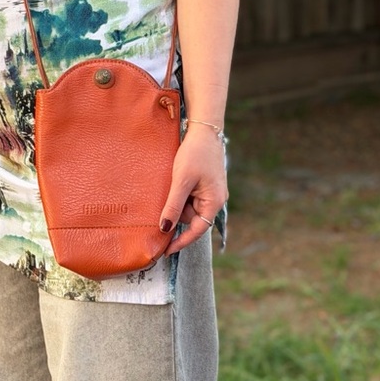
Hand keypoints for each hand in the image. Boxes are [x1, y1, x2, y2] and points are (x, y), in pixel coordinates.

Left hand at [159, 121, 227, 254]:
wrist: (204, 129)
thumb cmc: (195, 153)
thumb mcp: (181, 181)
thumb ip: (173, 206)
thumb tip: (165, 229)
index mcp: (214, 202)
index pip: (197, 230)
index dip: (180, 241)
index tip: (165, 251)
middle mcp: (215, 200)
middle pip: (191, 217)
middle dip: (176, 211)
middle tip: (164, 196)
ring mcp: (211, 191)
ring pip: (189, 206)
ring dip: (177, 199)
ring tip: (172, 180)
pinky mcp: (205, 183)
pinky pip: (190, 195)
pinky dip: (180, 192)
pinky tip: (176, 179)